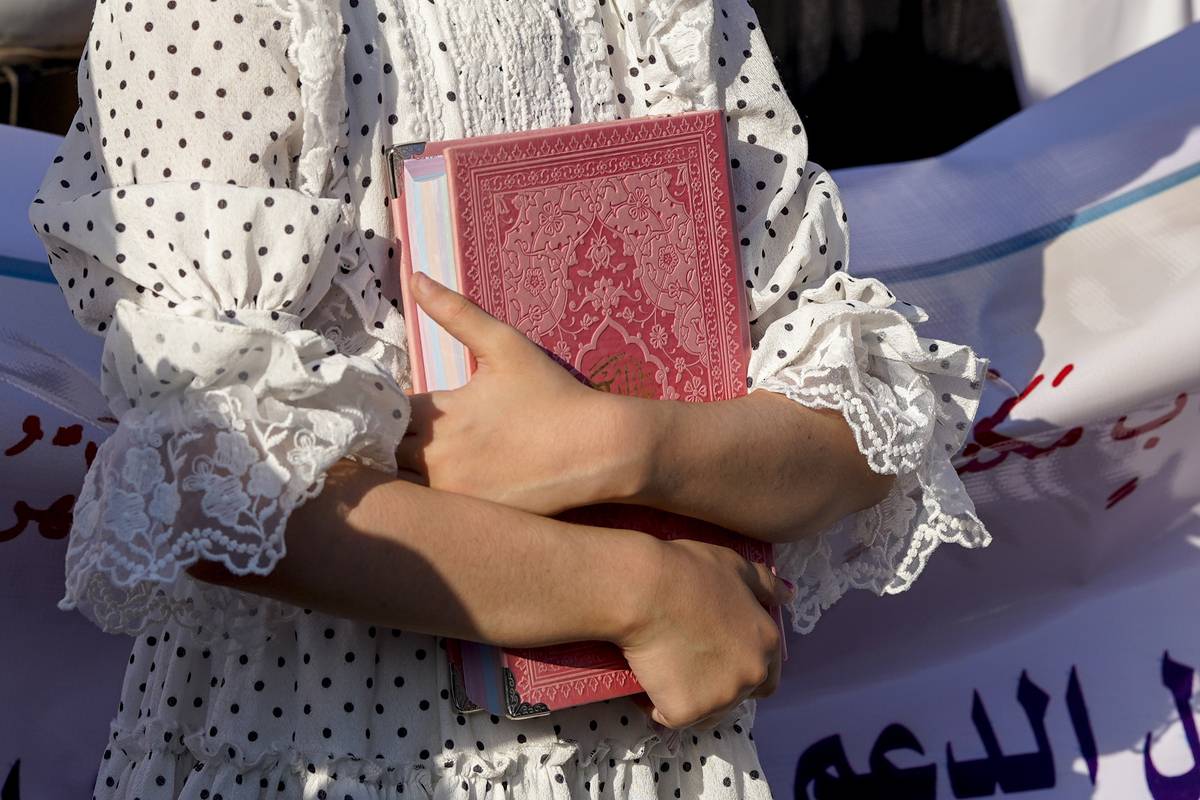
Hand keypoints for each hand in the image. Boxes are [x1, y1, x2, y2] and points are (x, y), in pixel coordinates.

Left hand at [395, 272, 639, 515]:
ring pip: (402, 487)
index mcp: (440, 412)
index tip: (400, 407)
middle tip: (407, 434)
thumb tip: (414, 276)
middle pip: (385, 453)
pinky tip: (445, 489)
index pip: (384, 413)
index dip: (385, 409)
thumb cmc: (552, 395)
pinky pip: (431, 516)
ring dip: (403, 473)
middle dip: (390, 442)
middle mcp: (438, 457)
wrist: (597, 450)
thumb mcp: (504, 346)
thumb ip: (455, 312)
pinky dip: (429, 504)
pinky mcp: (470, 520)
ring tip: (423, 460)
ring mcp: (453, 495)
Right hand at [617, 537, 794, 730]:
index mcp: (766, 643)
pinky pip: (673, 716)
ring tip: (667, 672)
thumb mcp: (735, 566)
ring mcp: (719, 699)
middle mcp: (751, 676)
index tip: (716, 658)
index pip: (767, 678)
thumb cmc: (689, 572)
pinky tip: (649, 682)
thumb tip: (788, 595)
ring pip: (707, 712)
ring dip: (692, 699)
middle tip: (686, 660)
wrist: (644, 591)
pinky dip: (661, 704)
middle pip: (736, 696)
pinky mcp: (686, 712)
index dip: (742, 670)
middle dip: (716, 685)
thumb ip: (765, 584)